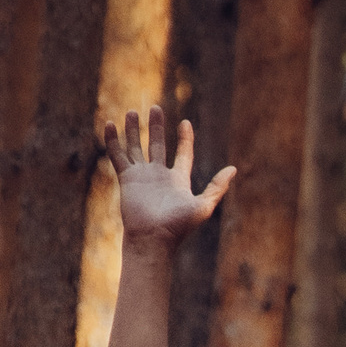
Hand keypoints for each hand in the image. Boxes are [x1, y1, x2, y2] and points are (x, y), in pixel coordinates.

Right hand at [100, 105, 234, 246]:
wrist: (153, 238)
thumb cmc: (179, 226)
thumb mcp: (204, 205)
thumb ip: (217, 187)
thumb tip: (234, 168)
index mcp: (178, 179)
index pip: (182, 153)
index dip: (184, 138)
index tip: (185, 123)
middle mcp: (159, 175)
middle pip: (157, 144)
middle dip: (156, 127)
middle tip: (155, 108)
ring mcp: (141, 176)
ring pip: (136, 147)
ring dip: (133, 130)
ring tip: (132, 112)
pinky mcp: (126, 178)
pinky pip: (118, 155)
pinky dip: (113, 140)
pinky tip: (111, 124)